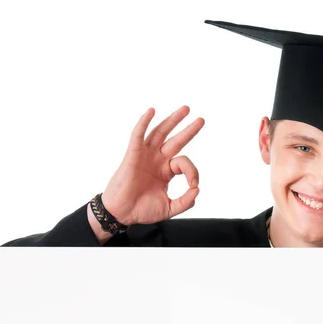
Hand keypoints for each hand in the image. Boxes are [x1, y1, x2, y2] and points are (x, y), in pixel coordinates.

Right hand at [101, 106, 204, 225]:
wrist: (122, 214)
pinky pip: (138, 135)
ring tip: (186, 109)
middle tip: (201, 120)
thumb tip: (197, 190)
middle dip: (188, 129)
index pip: (184, 163)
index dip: (193, 172)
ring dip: (172, 120)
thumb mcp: (169, 209)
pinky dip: (144, 122)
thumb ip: (185, 201)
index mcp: (165, 171)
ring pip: (160, 132)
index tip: (194, 185)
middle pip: (175, 140)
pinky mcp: (133, 155)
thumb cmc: (140, 210)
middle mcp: (157, 160)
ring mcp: (145, 156)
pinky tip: (151, 111)